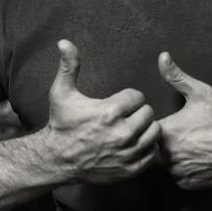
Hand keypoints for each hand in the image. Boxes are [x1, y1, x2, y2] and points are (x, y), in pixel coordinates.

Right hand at [46, 40, 161, 183]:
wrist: (57, 160)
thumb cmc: (61, 124)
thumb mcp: (61, 93)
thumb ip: (69, 65)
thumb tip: (64, 41)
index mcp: (109, 112)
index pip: (137, 96)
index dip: (128, 98)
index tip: (117, 104)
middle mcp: (122, 133)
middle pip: (148, 113)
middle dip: (137, 112)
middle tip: (124, 116)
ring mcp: (127, 153)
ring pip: (155, 132)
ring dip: (145, 128)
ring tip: (130, 127)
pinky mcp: (130, 169)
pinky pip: (152, 153)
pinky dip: (146, 147)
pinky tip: (132, 143)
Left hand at [157, 53, 211, 189]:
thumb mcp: (200, 92)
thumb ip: (176, 76)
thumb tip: (162, 56)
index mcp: (166, 131)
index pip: (151, 129)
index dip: (164, 126)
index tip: (180, 123)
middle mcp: (168, 154)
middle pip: (158, 147)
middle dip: (170, 141)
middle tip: (191, 135)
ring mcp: (177, 171)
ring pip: (168, 163)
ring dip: (177, 157)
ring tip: (197, 146)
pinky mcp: (187, 183)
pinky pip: (179, 176)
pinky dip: (186, 170)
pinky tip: (200, 159)